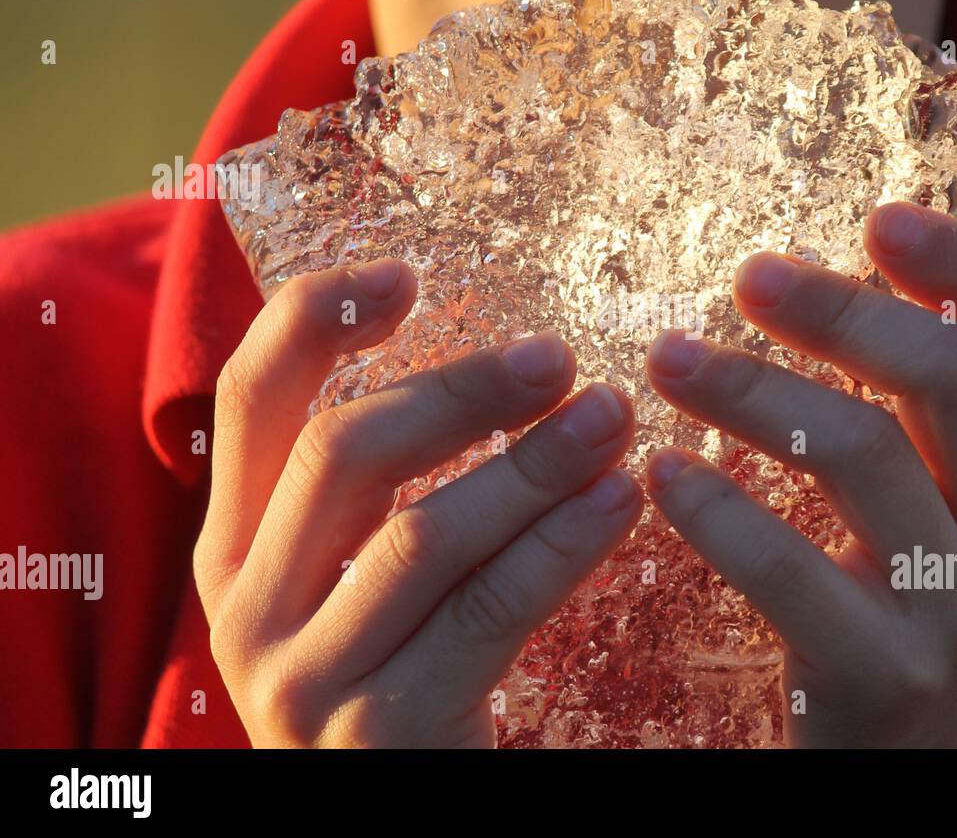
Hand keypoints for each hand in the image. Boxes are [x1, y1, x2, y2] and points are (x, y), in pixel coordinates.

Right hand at [194, 259, 639, 746]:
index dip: (317, 320)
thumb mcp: (360, 576)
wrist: (399, 811)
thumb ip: (379, 491)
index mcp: (234, 548)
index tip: (406, 273)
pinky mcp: (382, 734)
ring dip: (532, 463)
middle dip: (463, 391)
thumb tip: (487, 366)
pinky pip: (488, 608)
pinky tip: (621, 499)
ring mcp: (304, 677)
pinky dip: (562, 542)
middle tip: (561, 360)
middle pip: (345, 451)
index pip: (248, 399)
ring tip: (612, 416)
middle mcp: (247, 608)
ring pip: (424, 532)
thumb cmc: (401, 672)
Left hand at [644, 203, 956, 746]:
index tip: (881, 218)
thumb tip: (860, 292)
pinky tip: (661, 472)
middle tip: (746, 276)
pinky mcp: (884, 674)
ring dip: (750, 388)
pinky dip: (715, 507)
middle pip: (949, 373)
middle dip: (842, 307)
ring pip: (860, 450)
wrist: (923, 784)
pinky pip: (788, 566)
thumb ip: (941, 432)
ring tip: (667, 357)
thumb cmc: (922, 627)